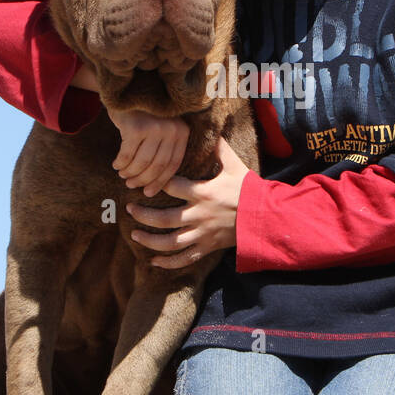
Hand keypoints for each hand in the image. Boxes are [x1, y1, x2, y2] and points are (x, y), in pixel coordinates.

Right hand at [107, 107, 189, 196]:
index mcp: (182, 132)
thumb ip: (165, 148)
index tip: (149, 192)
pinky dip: (121, 163)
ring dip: (130, 173)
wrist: (127, 89)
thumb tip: (157, 183)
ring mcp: (154, 128)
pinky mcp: (136, 128)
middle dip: (143, 180)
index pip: (173, 164)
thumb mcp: (162, 128)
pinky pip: (126, 155)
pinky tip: (116, 165)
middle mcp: (171, 129)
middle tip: (131, 185)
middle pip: (157, 166)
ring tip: (123, 175)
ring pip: (141, 163)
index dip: (160, 181)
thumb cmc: (144, 114)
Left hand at [127, 135, 251, 268]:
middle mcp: (199, 215)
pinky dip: (168, 263)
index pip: (173, 187)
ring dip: (150, 240)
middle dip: (144, 215)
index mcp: (204, 193)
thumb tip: (211, 130)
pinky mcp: (207, 247)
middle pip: (164, 219)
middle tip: (129, 209)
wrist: (265, 218)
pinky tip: (153, 262)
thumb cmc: (249, 190)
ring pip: (170, 242)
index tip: (144, 180)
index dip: (157, 182)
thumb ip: (220, 150)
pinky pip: (184, 259)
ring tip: (134, 234)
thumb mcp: (235, 167)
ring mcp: (202, 234)